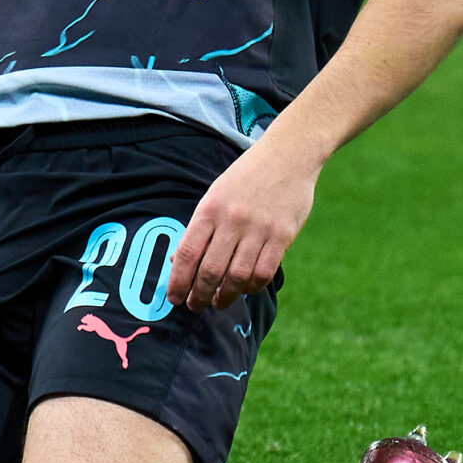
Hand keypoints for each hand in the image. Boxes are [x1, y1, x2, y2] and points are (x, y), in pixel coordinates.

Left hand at [170, 143, 318, 311]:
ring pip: (237, 277)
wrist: (287, 155)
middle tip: (196, 307)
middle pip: (210, 270)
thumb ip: (200, 228)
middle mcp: (232, 220)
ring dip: (226, 296)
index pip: (188, 254)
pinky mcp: (282, 235)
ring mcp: (259, 229)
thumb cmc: (246, 177)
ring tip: (220, 302)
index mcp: (210, 209)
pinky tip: (246, 288)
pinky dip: (252, 286)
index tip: (174, 298)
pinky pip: (264, 272)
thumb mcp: (215, 194)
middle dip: (200, 296)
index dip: (178, 281)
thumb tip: (179, 262)